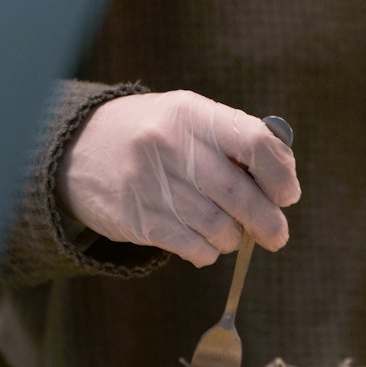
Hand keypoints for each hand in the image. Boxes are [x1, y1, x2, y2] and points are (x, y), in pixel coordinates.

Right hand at [56, 90, 300, 266]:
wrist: (78, 150)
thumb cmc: (154, 137)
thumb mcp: (189, 119)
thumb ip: (236, 142)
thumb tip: (284, 182)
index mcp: (193, 114)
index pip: (256, 143)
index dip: (281, 175)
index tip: (287, 195)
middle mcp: (172, 146)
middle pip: (240, 196)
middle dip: (268, 223)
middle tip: (276, 236)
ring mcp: (152, 184)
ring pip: (219, 228)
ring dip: (233, 238)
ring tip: (229, 233)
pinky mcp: (138, 219)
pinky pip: (193, 247)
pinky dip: (208, 252)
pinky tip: (203, 243)